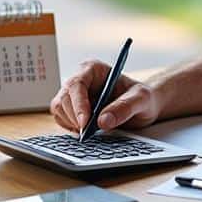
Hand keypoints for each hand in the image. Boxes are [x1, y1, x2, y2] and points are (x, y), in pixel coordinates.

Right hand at [48, 60, 165, 132]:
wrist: (142, 107)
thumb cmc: (142, 97)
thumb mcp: (141, 100)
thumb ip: (124, 107)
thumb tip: (103, 121)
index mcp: (93, 69)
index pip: (76, 84)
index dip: (78, 104)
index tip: (85, 123)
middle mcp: (80, 80)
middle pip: (64, 98)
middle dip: (75, 118)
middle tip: (89, 133)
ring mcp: (73, 95)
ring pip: (59, 109)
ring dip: (72, 124)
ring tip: (93, 130)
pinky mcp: (71, 109)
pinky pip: (61, 119)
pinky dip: (71, 128)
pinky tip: (88, 131)